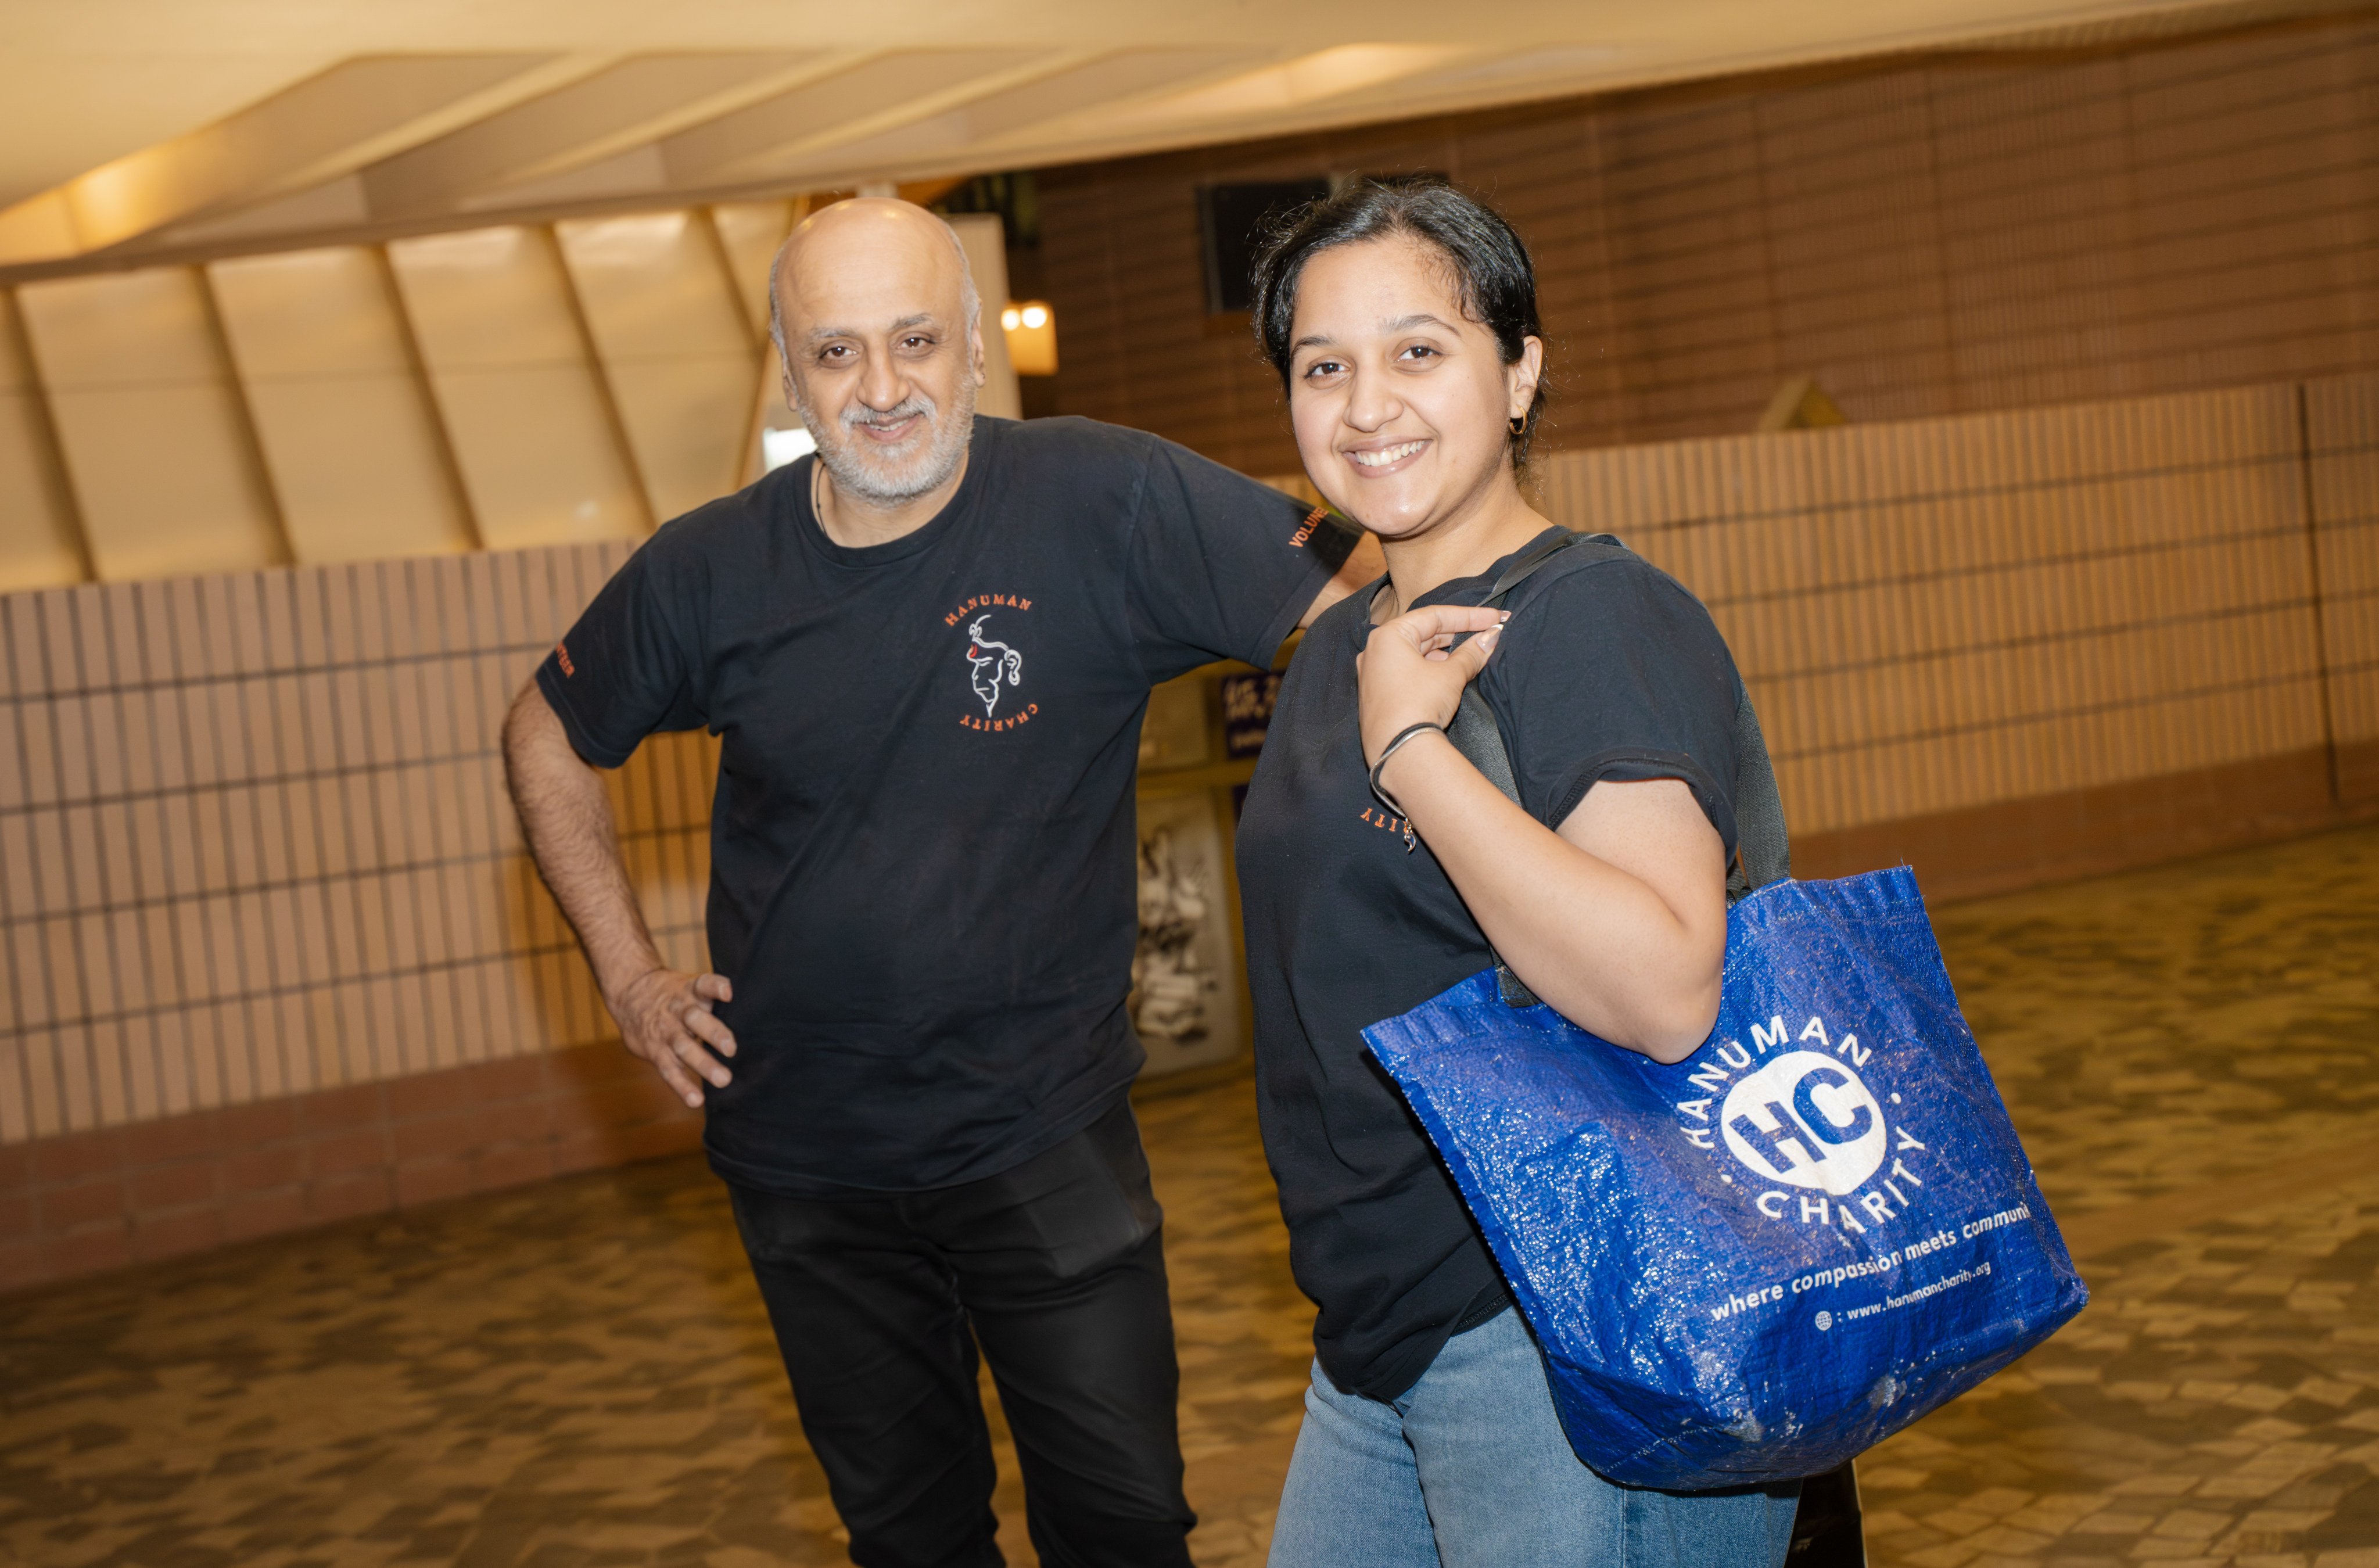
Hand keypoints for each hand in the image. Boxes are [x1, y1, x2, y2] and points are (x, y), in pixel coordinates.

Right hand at [608, 967, 736, 1107]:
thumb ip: (712, 998)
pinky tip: (695, 1100)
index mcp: (690, 992)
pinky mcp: (655, 1051)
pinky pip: (669, 1069)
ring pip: (684, 1047)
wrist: (629, 993)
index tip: (728, 992)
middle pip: (695, 1019)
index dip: (716, 987)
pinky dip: (682, 1086)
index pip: (703, 984)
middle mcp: (679, 1011)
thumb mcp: (689, 986)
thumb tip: (753, 1015)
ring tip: (723, 1079)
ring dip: (703, 1064)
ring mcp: (666, 1032)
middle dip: (714, 1033)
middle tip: (731, 1049)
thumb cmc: (672, 994)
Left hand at [1356, 603, 1508, 768]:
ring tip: (1473, 653)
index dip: (1469, 616)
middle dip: (1458, 633)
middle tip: (1488, 633)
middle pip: (1423, 632)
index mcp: (1387, 636)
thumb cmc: (1419, 704)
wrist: (1399, 752)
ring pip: (1415, 653)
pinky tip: (1450, 673)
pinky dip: (1430, 668)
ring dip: (1445, 652)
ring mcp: (1374, 673)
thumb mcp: (1451, 675)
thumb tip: (1491, 638)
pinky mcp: (1378, 694)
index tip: (1495, 617)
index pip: (1434, 615)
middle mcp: (1375, 651)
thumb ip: (1471, 653)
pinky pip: (1407, 671)